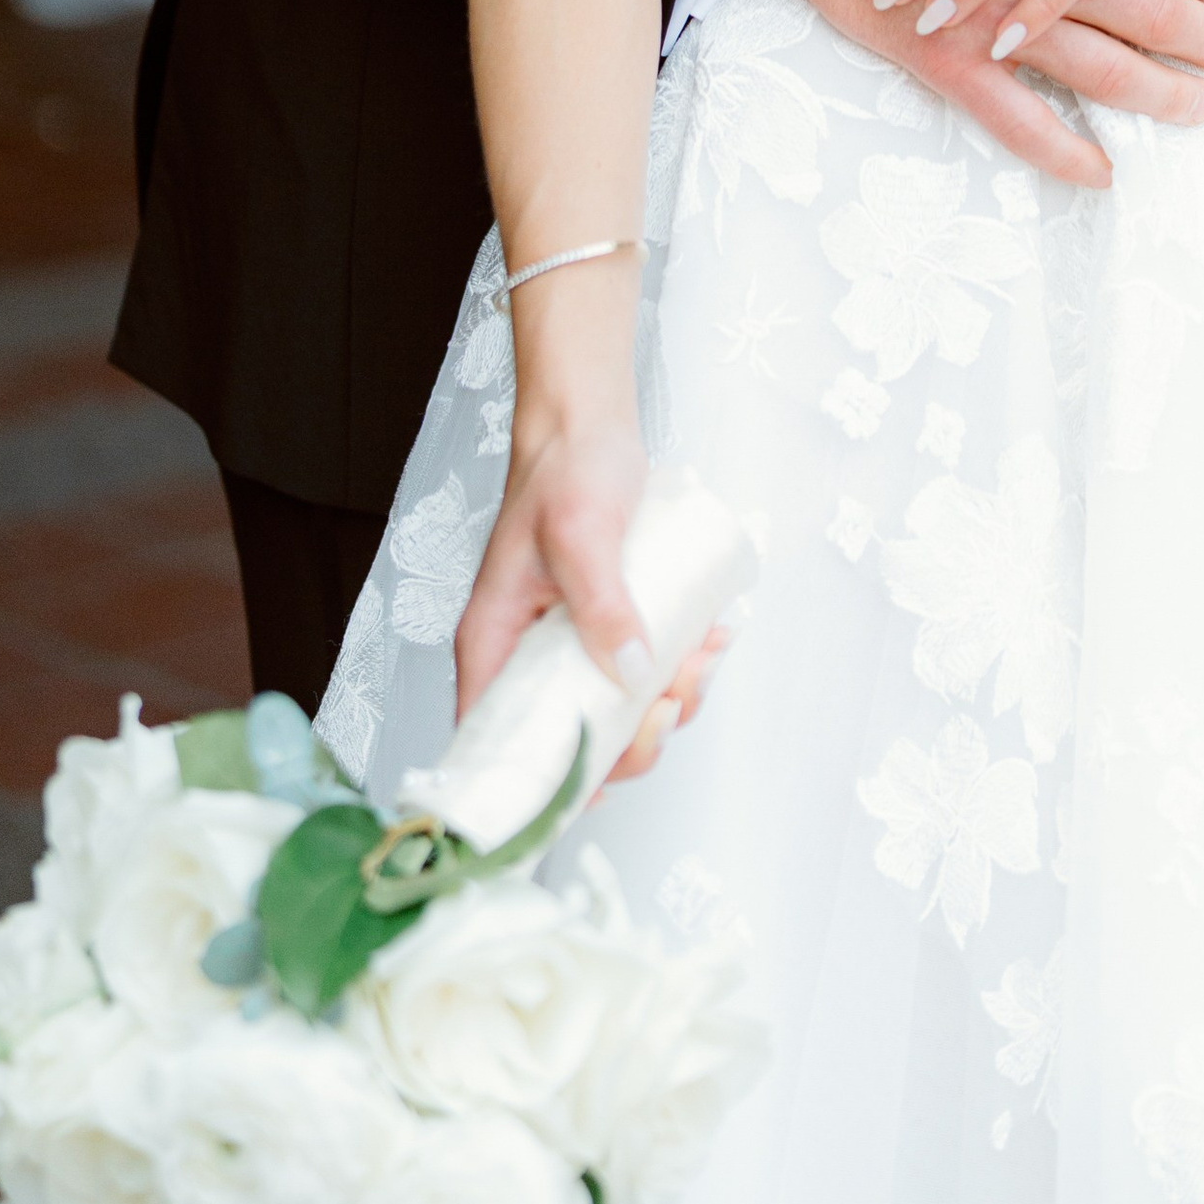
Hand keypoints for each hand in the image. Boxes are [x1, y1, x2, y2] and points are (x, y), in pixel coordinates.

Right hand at [452, 415, 720, 786]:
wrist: (589, 423)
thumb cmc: (566, 467)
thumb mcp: (581, 534)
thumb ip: (602, 604)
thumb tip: (632, 677)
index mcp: (493, 643)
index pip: (500, 741)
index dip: (543, 780)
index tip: (605, 774)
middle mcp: (526, 655)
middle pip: (570, 739)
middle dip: (634, 737)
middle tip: (672, 703)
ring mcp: (569, 644)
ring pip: (616, 711)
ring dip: (670, 702)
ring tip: (703, 660)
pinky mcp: (608, 626)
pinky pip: (644, 673)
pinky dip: (681, 671)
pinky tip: (711, 641)